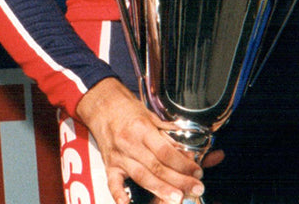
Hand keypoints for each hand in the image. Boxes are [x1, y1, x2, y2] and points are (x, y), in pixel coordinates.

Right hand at [75, 78, 206, 203]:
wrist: (100, 105)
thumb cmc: (127, 109)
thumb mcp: (150, 116)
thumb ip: (168, 134)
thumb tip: (188, 151)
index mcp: (141, 128)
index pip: (165, 151)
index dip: (183, 164)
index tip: (197, 171)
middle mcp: (129, 143)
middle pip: (157, 167)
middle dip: (179, 180)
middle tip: (196, 188)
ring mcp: (118, 156)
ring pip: (141, 177)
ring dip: (161, 189)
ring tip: (178, 197)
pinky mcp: (109, 165)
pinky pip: (113, 183)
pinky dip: (119, 195)